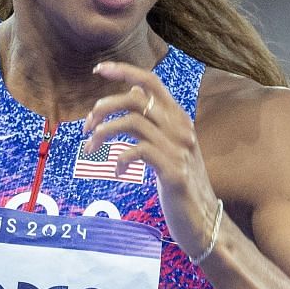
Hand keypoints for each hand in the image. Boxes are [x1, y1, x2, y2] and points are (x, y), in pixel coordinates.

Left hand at [84, 61, 222, 259]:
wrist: (203, 220)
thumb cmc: (181, 183)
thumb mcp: (169, 146)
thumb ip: (154, 120)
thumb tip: (134, 93)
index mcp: (179, 118)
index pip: (152, 81)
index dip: (124, 71)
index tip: (99, 69)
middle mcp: (180, 128)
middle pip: (135, 99)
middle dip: (103, 106)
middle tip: (86, 125)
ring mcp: (178, 149)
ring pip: (133, 122)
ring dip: (104, 132)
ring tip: (91, 147)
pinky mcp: (173, 172)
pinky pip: (138, 151)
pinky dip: (120, 158)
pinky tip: (116, 170)